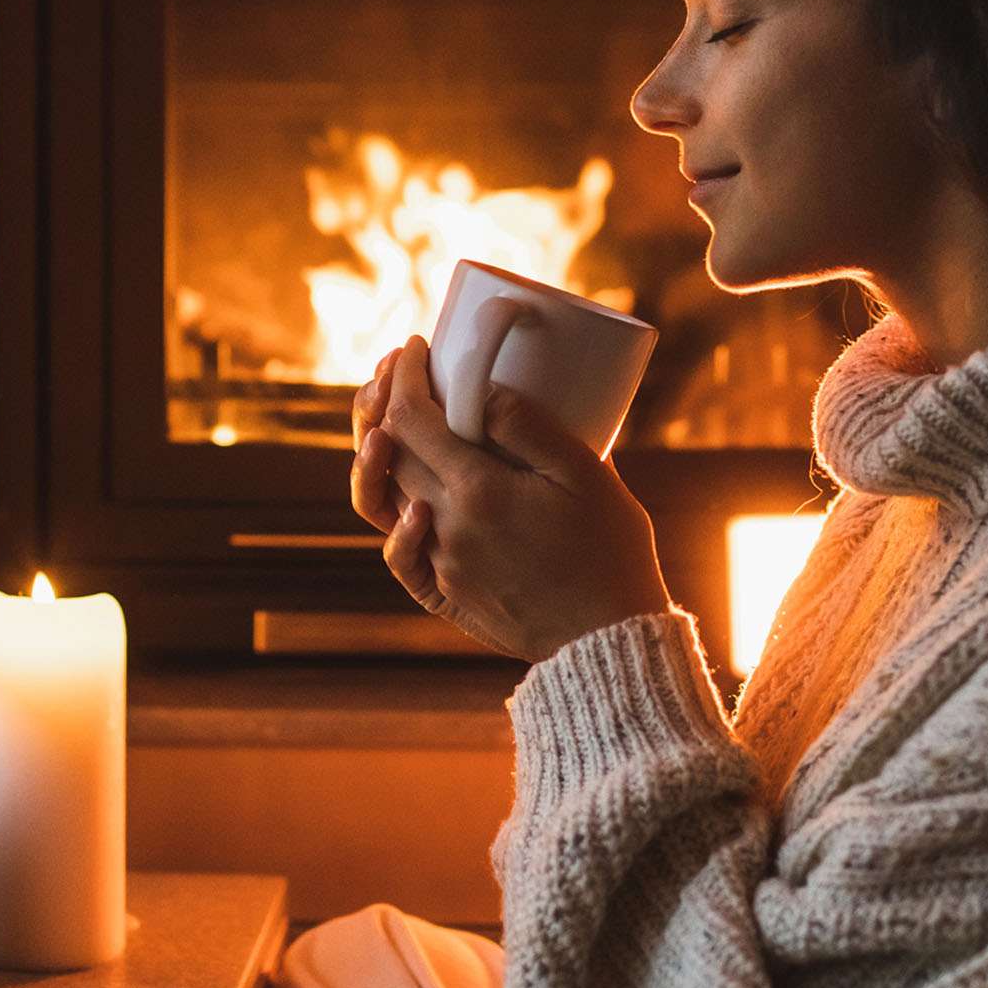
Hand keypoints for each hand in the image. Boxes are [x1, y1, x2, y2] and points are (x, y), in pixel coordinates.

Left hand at [349, 335, 674, 661]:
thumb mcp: (585, 475)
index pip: (412, 418)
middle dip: (386, 403)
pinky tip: (409, 500)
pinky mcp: (447, 594)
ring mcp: (441, 563)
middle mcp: (445, 527)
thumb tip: (481, 388)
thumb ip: (528, 427)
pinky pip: (400, 554)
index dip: (405, 376)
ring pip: (383, 500)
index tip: (417, 347)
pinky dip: (394, 520)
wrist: (607, 640)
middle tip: (402, 372)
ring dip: (377, 456)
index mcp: (478, 491)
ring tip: (388, 426)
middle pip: (389, 453)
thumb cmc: (609, 551)